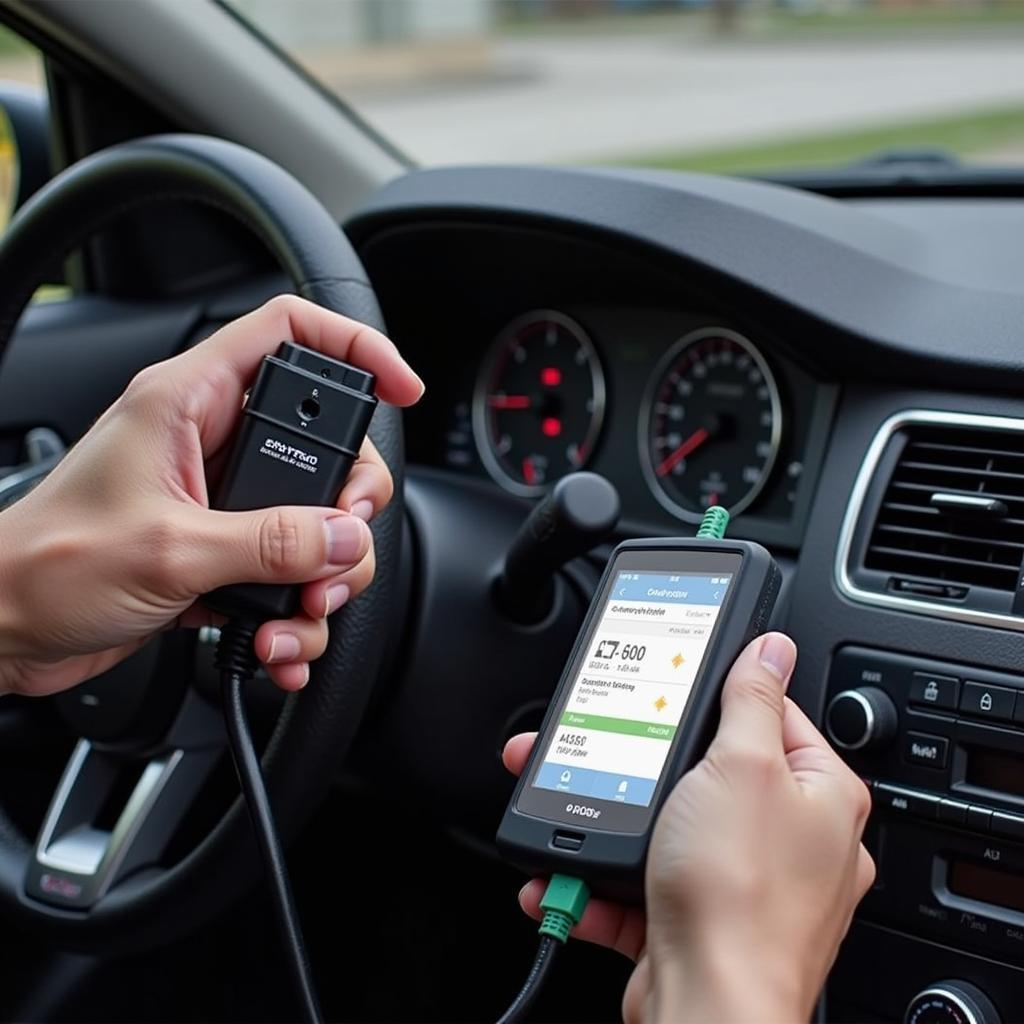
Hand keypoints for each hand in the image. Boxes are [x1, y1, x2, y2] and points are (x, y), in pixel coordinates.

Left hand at [0, 295, 422, 696]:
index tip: (401, 388)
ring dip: (323, 578)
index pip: (288, 333)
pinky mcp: (220, 553)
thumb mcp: (169, 549)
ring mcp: (221, 501)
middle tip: (337, 549)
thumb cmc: (46, 566)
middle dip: (348, 510)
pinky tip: (279, 643)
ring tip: (294, 616)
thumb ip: (269, 541)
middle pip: (327, 449)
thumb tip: (344, 537)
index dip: (355, 348)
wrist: (0, 631)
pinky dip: (295, 613)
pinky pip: (289, 572)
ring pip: (315, 521)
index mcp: (189, 402)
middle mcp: (212, 443)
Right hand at [502, 633, 873, 1023]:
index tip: (677, 691)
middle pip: (708, 774)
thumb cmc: (739, 897)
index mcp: (818, 796)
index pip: (772, 717)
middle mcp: (790, 842)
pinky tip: (567, 875)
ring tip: (568, 808)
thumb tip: (773, 650)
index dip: (721, 700)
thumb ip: (753, 700)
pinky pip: (642, 886)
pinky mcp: (697, 921)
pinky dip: (602, 881)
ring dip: (611, 823)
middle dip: (641, 762)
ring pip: (666, 830)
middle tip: (604, 746)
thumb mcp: (740, 765)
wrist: (706, 1011)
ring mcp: (742, 885)